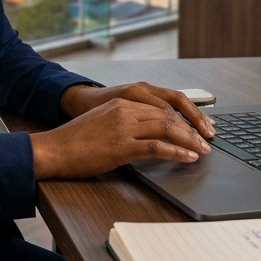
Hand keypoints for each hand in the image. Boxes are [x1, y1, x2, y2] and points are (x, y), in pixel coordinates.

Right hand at [32, 85, 215, 179]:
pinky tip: (188, 157)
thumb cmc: (75, 141)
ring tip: (203, 150)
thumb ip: (124, 123)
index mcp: (122, 103)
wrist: (54, 149)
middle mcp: (125, 110)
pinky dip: (177, 152)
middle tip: (206, 140)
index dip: (183, 117)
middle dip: (191, 128)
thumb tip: (146, 136)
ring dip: (190, 140)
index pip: (162, 106)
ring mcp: (124, 127)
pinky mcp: (122, 146)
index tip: (196, 127)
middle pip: (169, 115)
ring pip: (167, 128)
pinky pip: (157, 147)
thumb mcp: (102, 123)